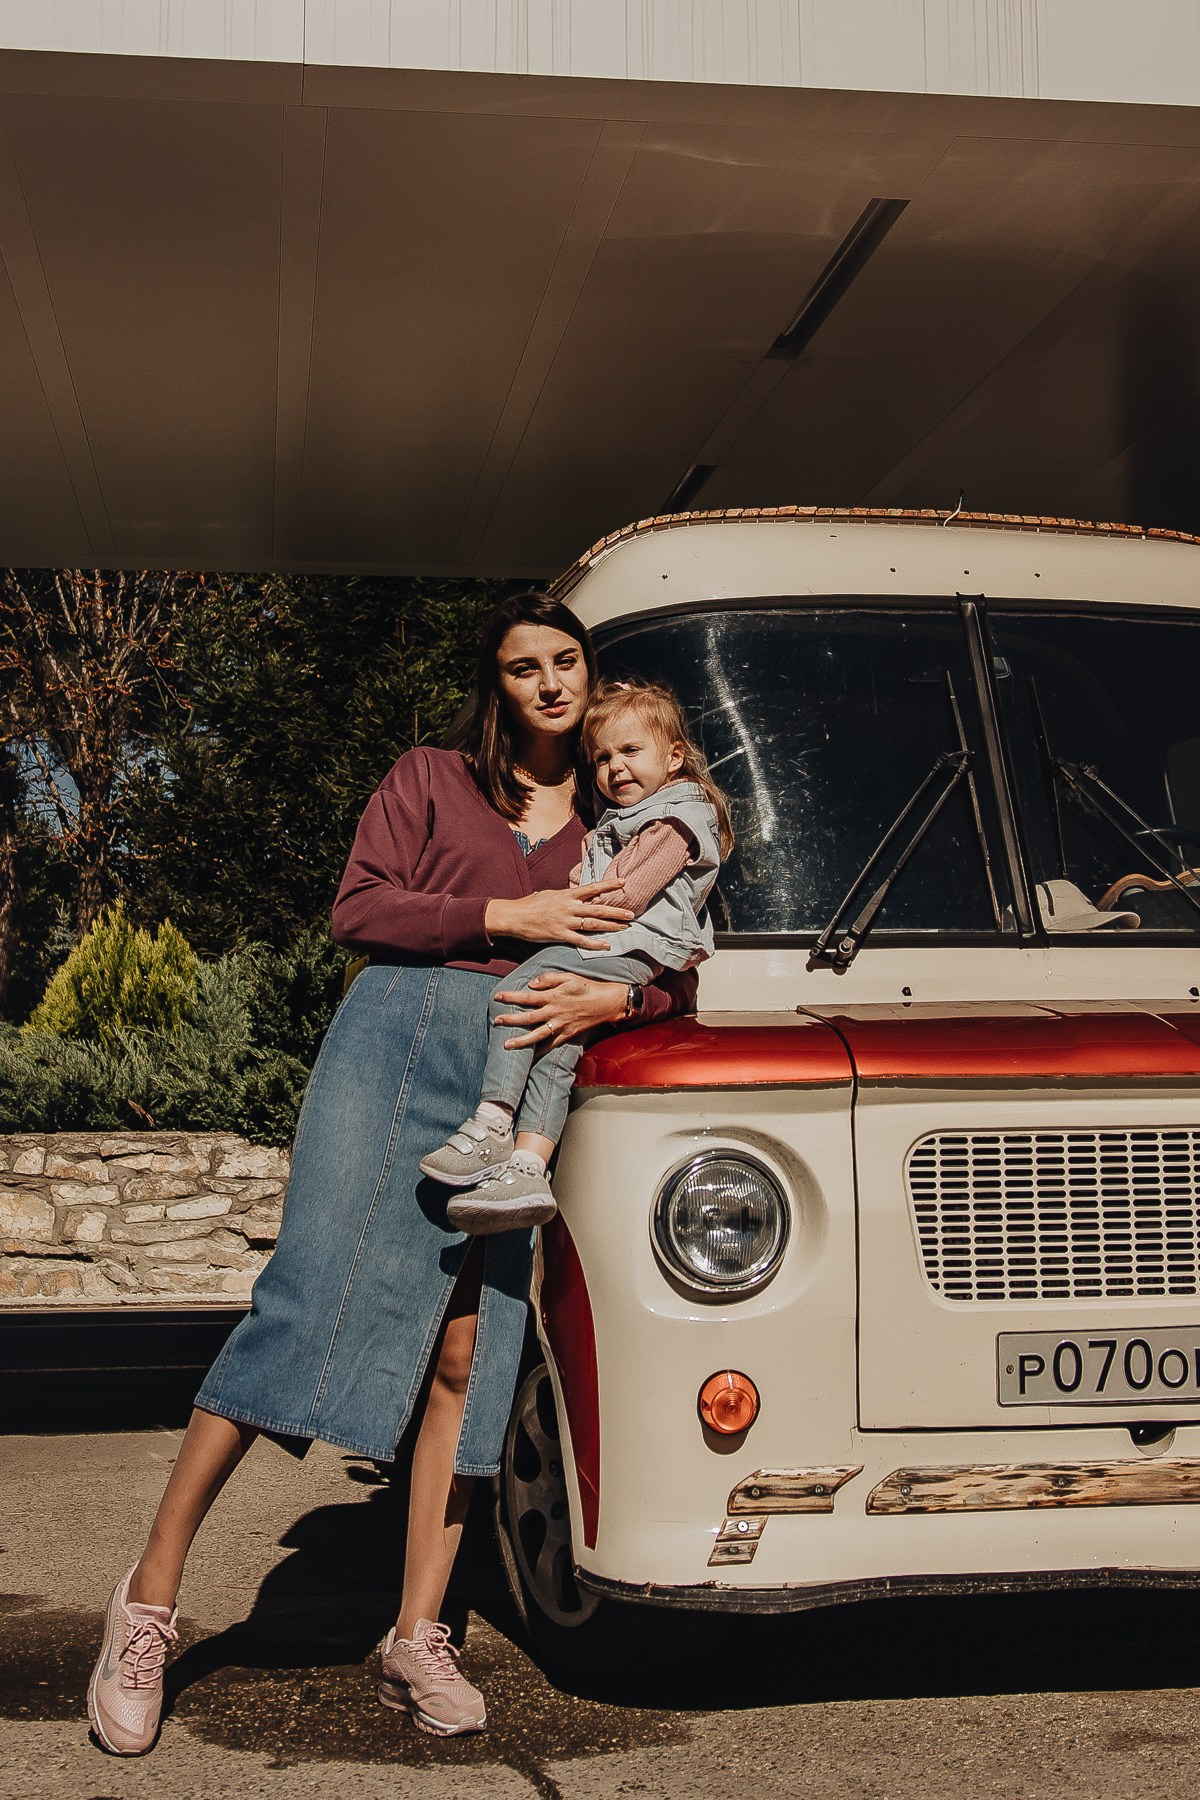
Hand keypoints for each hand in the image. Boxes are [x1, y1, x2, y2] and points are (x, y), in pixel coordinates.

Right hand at [485, 882, 632, 949]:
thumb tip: (574, 894)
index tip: (623, 882)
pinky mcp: (560, 935)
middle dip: (616, 911)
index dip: (609, 885)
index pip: (592, 888)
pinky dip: (595, 944)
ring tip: (625, 927)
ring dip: (611, 926)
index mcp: (567, 895)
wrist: (514, 916)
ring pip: (593, 923)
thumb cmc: (530, 904)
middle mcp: (569, 907)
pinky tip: (606, 945)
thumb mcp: (549, 894)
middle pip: (598, 908)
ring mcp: (565, 922)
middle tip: (632, 913)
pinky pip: (581, 941)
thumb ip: (564, 896)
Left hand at [492, 971, 627, 1047]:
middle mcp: (554, 1012)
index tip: (498, 996)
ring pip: (537, 1035)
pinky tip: (530, 1057)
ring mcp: (560, 1026)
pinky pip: (551, 1044)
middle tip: (496, 1021)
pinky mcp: (567, 1034)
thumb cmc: (586, 987)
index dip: (511, 997)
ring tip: (506, 1045)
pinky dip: (541, 1051)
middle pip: (528, 1018)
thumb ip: (549, 979)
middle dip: (511, 1020)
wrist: (606, 1003)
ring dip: (521, 1041)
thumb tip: (531, 984)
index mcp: (553, 997)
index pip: (527, 997)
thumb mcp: (568, 977)